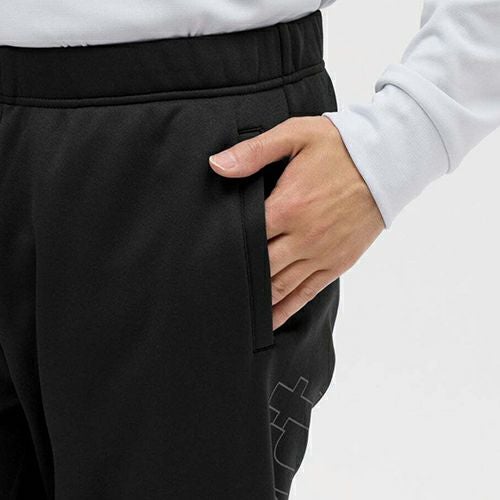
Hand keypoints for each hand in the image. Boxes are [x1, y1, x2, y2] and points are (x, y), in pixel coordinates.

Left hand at [209, 116, 384, 329]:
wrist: (388, 161)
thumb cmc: (340, 147)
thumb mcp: (295, 137)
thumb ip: (254, 153)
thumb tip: (217, 165)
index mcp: (287, 207)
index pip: (245, 237)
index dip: (222, 249)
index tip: (204, 259)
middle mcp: (303, 237)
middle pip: (259, 266)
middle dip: (236, 278)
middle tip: (211, 289)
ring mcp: (321, 254)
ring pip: (280, 286)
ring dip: (257, 300)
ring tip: (233, 312)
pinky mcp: (337, 263)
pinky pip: (306, 293)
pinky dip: (285, 309)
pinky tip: (269, 320)